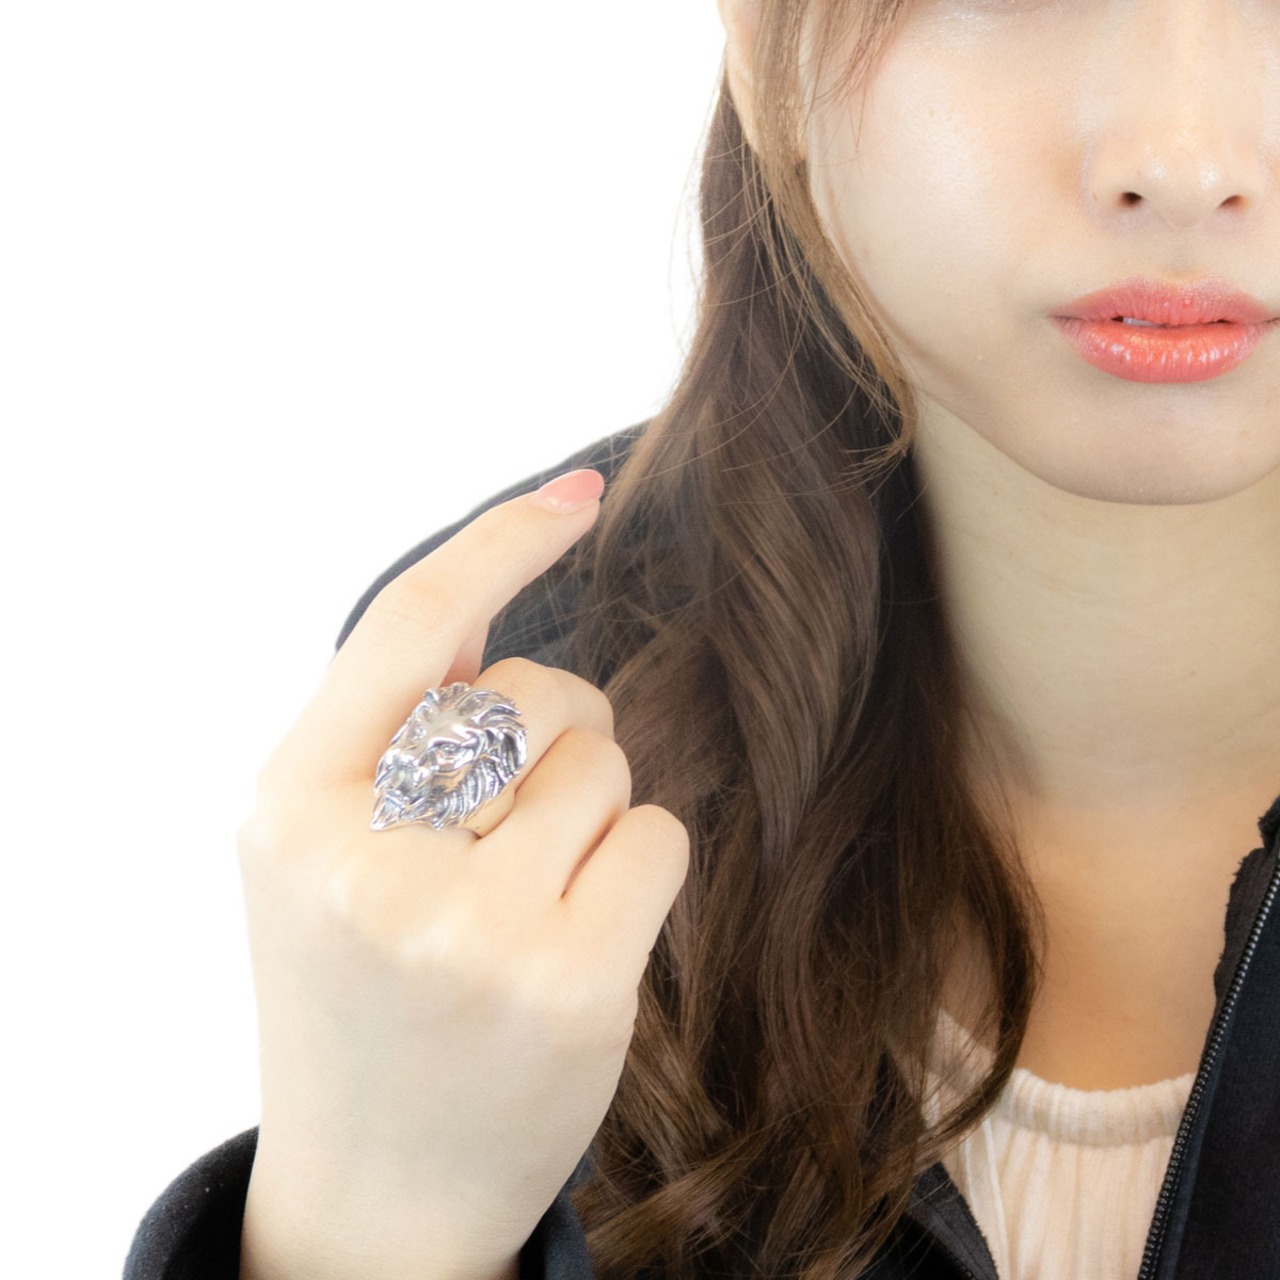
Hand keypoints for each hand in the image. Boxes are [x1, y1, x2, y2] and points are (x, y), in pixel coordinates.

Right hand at [236, 470, 689, 1279]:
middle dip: (554, 734)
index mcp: (290, 809)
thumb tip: (482, 618)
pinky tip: (584, 938)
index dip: (500, 544)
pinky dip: (640, 866)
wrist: (377, 1194)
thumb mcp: (323, 861)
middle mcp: (365, 861)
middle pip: (533, 696)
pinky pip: (656, 835)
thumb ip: (389, 740)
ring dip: (592, 811)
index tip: (577, 494)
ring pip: (605, 764)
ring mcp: (467, 927)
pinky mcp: (566, 980)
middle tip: (516, 823)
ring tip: (534, 897)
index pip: (407, 626)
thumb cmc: (359, 1002)